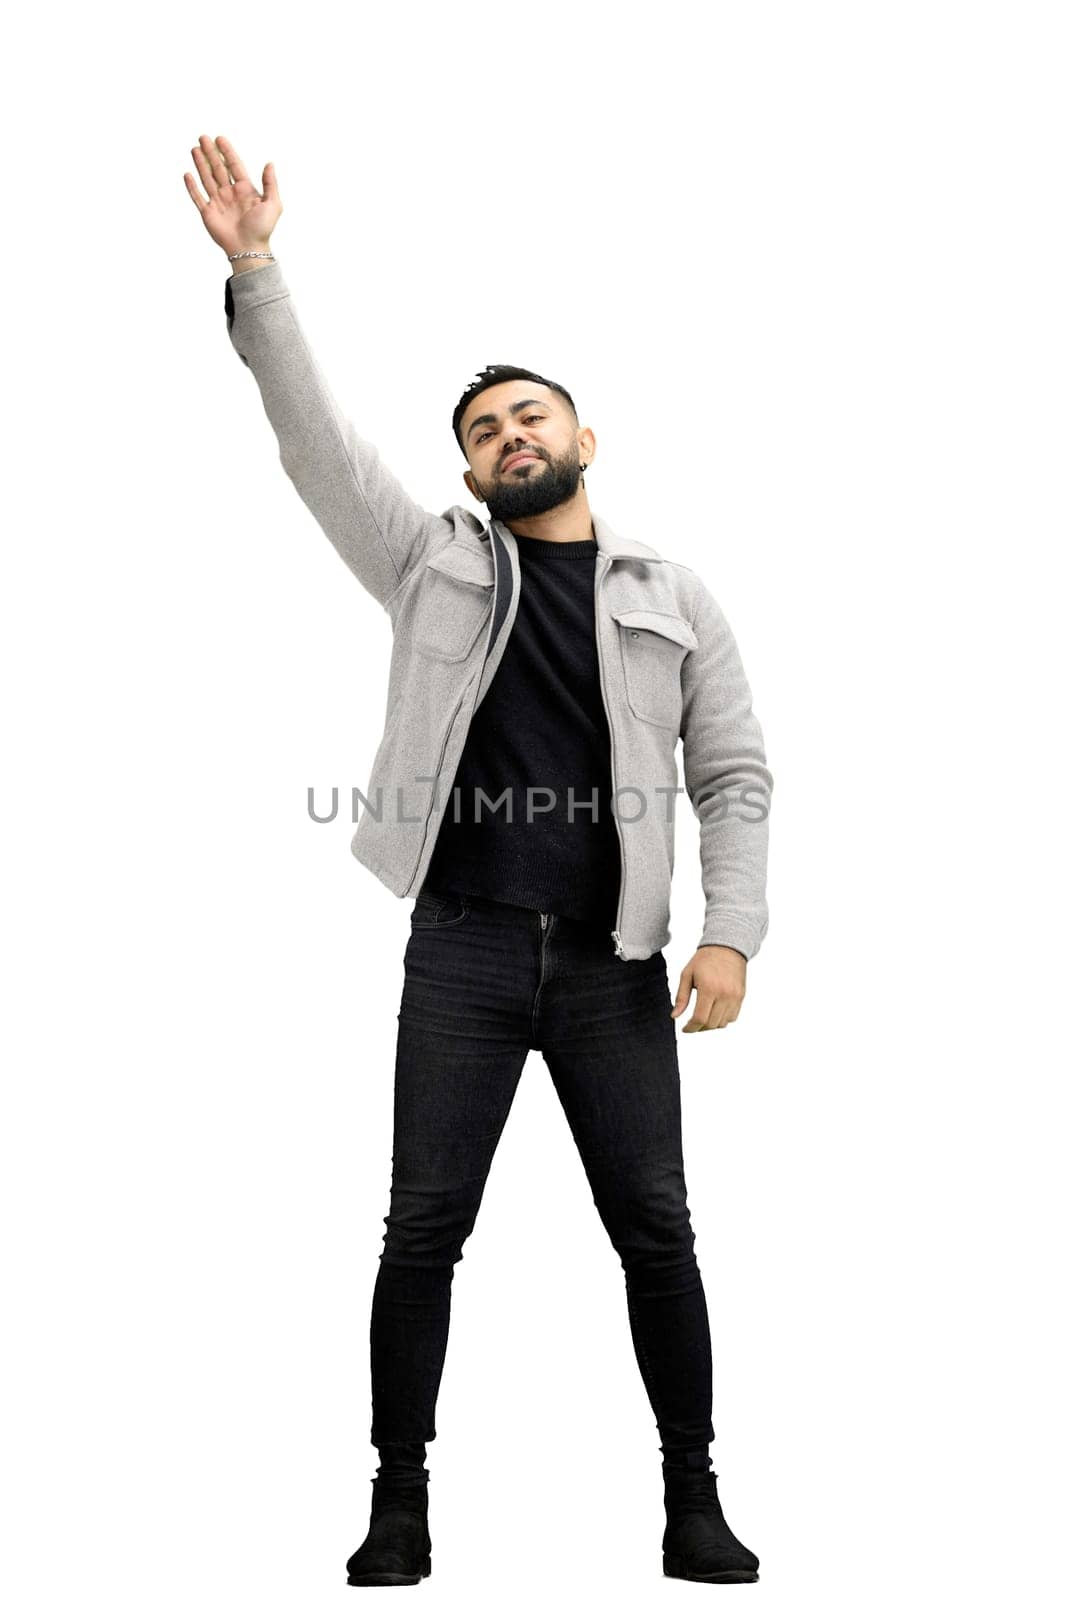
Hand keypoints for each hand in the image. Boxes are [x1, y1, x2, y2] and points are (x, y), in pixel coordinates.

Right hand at [183, 133, 281, 257]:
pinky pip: (197, 197)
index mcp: (245, 190)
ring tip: (194, 149)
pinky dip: (192, 186)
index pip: (234, 165)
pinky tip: (187, 174)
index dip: (227, 152)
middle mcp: (230, 194)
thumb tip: (270, 163)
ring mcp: (218, 203)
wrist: (248, 249)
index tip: (220, 138)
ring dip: (200, 164)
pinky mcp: (208, 213)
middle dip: (210, 153)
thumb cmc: (262, 229)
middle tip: (203, 137)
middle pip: (218, 168)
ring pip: (207, 178)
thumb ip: (270, 184)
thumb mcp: (273, 204)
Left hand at [671, 945, 746, 1031]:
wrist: (726, 947)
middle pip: (711, 1024)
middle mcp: (724, 994)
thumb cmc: (704, 959)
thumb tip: (675, 1016)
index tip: (685, 1029)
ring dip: (711, 1025)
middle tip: (692, 1025)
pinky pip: (732, 1017)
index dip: (691, 1028)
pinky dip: (722, 1020)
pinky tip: (714, 1013)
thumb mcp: (687, 975)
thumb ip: (681, 997)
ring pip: (722, 1023)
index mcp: (709, 988)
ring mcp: (734, 996)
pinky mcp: (741, 996)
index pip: (700, 1018)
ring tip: (702, 1018)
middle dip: (699, 1028)